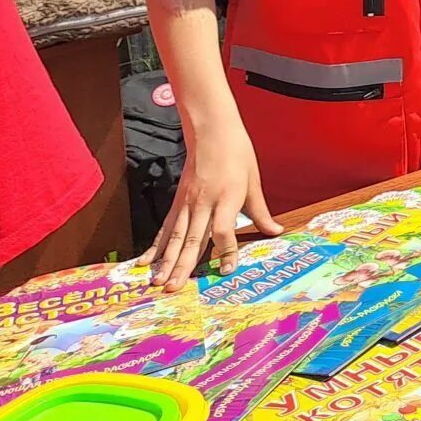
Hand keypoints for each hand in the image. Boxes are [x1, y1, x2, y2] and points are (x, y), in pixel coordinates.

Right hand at [148, 124, 279, 289]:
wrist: (212, 131)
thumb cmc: (237, 154)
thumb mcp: (253, 182)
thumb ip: (261, 212)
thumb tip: (276, 232)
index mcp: (228, 197)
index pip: (224, 230)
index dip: (226, 251)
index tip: (227, 270)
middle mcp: (204, 203)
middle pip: (193, 239)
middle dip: (184, 266)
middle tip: (175, 289)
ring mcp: (187, 203)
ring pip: (175, 237)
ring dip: (166, 261)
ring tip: (158, 282)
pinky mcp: (177, 202)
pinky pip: (165, 228)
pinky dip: (155, 246)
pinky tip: (145, 262)